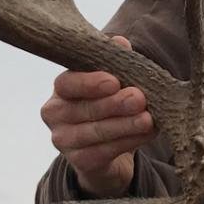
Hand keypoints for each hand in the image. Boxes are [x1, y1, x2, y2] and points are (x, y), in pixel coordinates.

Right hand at [39, 36, 154, 196]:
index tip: (114, 81)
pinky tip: (147, 134)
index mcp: (62, 88)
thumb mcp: (113, 82)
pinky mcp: (79, 161)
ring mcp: (63, 140)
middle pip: (83, 109)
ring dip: (124, 125)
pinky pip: (104, 152)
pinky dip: (128, 142)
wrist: (108, 150)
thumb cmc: (109, 106)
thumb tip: (119, 42)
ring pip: (95, 132)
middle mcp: (55, 113)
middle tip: (139, 98)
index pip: (67, 83)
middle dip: (114, 104)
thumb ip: (114, 61)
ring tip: (148, 119)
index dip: (89, 83)